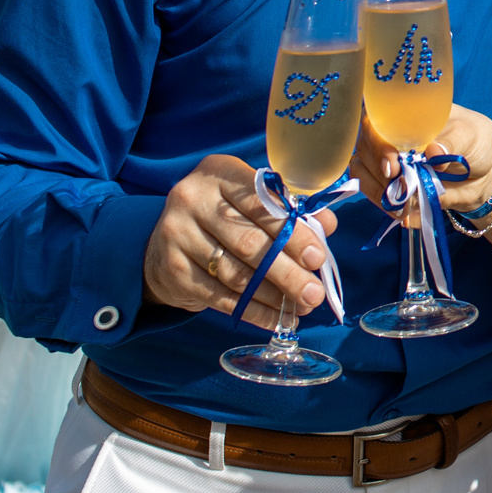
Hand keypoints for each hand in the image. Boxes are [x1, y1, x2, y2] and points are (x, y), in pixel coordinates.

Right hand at [141, 153, 339, 328]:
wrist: (164, 241)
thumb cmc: (223, 216)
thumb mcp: (252, 200)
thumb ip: (290, 210)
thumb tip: (328, 225)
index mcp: (219, 173)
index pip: (263, 205)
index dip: (293, 234)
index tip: (317, 258)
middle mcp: (192, 199)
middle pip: (249, 243)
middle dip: (287, 272)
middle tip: (314, 293)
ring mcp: (178, 235)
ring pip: (235, 274)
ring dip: (273, 296)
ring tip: (301, 308)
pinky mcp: (172, 270)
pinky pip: (220, 298)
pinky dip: (252, 311)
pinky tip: (276, 319)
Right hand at [349, 104, 491, 217]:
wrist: (486, 171)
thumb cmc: (475, 140)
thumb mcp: (469, 135)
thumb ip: (451, 143)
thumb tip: (434, 151)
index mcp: (405, 115)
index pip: (374, 120)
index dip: (377, 143)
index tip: (393, 165)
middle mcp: (390, 135)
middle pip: (364, 148)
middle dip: (380, 171)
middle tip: (405, 186)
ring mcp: (388, 161)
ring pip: (362, 172)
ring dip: (379, 191)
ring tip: (405, 204)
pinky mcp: (391, 184)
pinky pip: (375, 194)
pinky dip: (386, 205)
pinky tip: (404, 213)